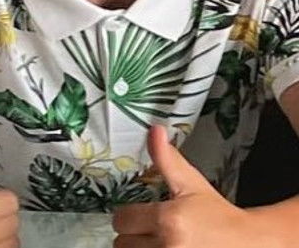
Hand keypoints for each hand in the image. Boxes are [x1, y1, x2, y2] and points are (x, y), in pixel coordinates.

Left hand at [113, 125, 273, 247]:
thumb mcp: (190, 182)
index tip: (141, 213)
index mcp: (168, 220)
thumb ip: (167, 158)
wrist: (244, 243)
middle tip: (151, 228)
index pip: (122, 219)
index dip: (129, 214)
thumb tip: (155, 130)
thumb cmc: (216, 213)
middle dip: (133, 234)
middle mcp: (166, 247)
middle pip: (122, 242)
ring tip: (156, 240)